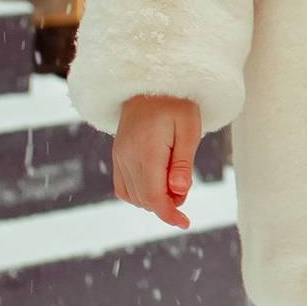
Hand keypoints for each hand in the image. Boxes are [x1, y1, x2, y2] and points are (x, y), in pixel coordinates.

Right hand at [112, 93, 201, 228]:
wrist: (150, 82)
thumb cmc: (177, 104)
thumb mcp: (189, 130)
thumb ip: (183, 163)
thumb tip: (179, 193)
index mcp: (147, 150)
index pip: (153, 196)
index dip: (169, 214)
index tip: (185, 223)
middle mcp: (127, 156)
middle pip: (144, 199)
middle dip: (166, 204)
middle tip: (184, 188)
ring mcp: (119, 156)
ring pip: (133, 196)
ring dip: (153, 199)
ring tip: (173, 181)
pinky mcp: (117, 155)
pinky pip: (123, 187)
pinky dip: (139, 193)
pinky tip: (156, 181)